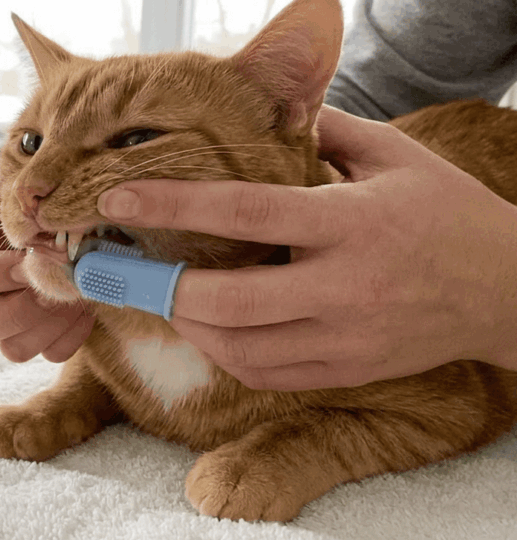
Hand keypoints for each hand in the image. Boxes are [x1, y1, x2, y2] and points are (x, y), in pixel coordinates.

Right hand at [0, 173, 94, 362]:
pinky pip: (51, 354)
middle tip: (51, 290)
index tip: (28, 259)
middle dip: (16, 312)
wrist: (75, 207)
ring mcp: (10, 322)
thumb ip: (6, 195)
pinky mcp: (44, 336)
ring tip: (77, 294)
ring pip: (12, 350)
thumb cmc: (43, 190)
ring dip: (48, 326)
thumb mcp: (22, 182)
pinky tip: (87, 306)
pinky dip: (72, 335)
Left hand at [97, 106, 516, 390]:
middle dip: (163, 288)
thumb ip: (327, 131)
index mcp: (352, 221)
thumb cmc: (446, 213)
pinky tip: (208, 329)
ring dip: (186, 326)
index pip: (245, 212)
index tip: (117, 198)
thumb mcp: (395, 156)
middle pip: (230, 301)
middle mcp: (346, 286)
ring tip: (164, 298)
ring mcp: (347, 337)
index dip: (172, 205)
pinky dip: (224, 354)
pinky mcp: (348, 370)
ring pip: (240, 349)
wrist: (506, 290)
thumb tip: (265, 110)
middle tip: (123, 271)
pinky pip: (266, 375)